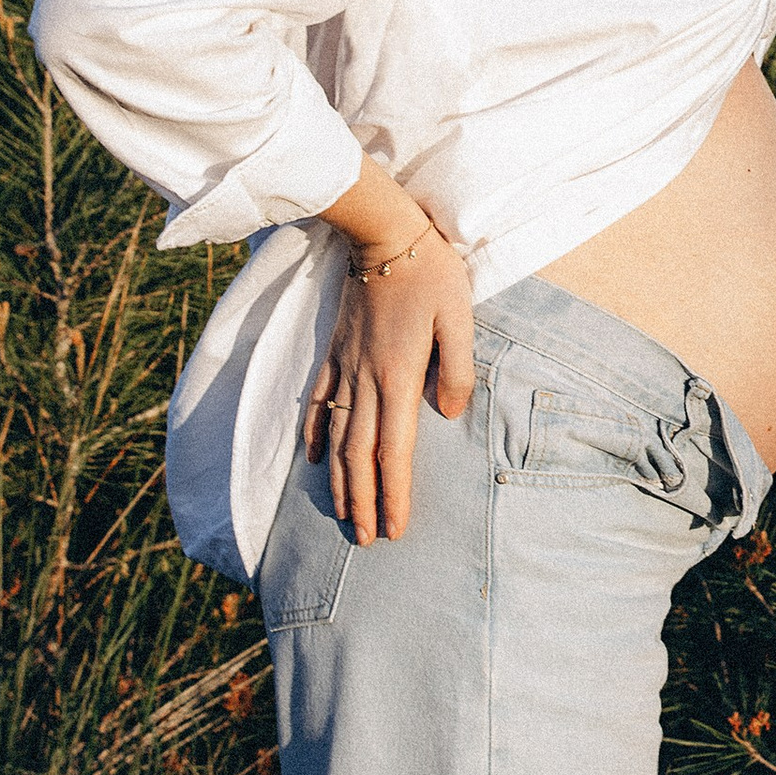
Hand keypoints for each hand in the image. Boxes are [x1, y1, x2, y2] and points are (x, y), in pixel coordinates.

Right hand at [304, 218, 475, 545]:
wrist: (384, 234)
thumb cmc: (431, 274)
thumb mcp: (460, 318)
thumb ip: (457, 370)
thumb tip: (449, 414)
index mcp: (398, 377)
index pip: (394, 450)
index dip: (393, 493)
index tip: (394, 529)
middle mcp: (366, 380)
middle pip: (358, 454)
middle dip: (362, 501)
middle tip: (366, 540)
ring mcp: (345, 366)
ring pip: (337, 436)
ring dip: (339, 480)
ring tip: (344, 514)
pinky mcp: (335, 351)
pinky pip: (320, 401)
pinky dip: (317, 434)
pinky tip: (316, 458)